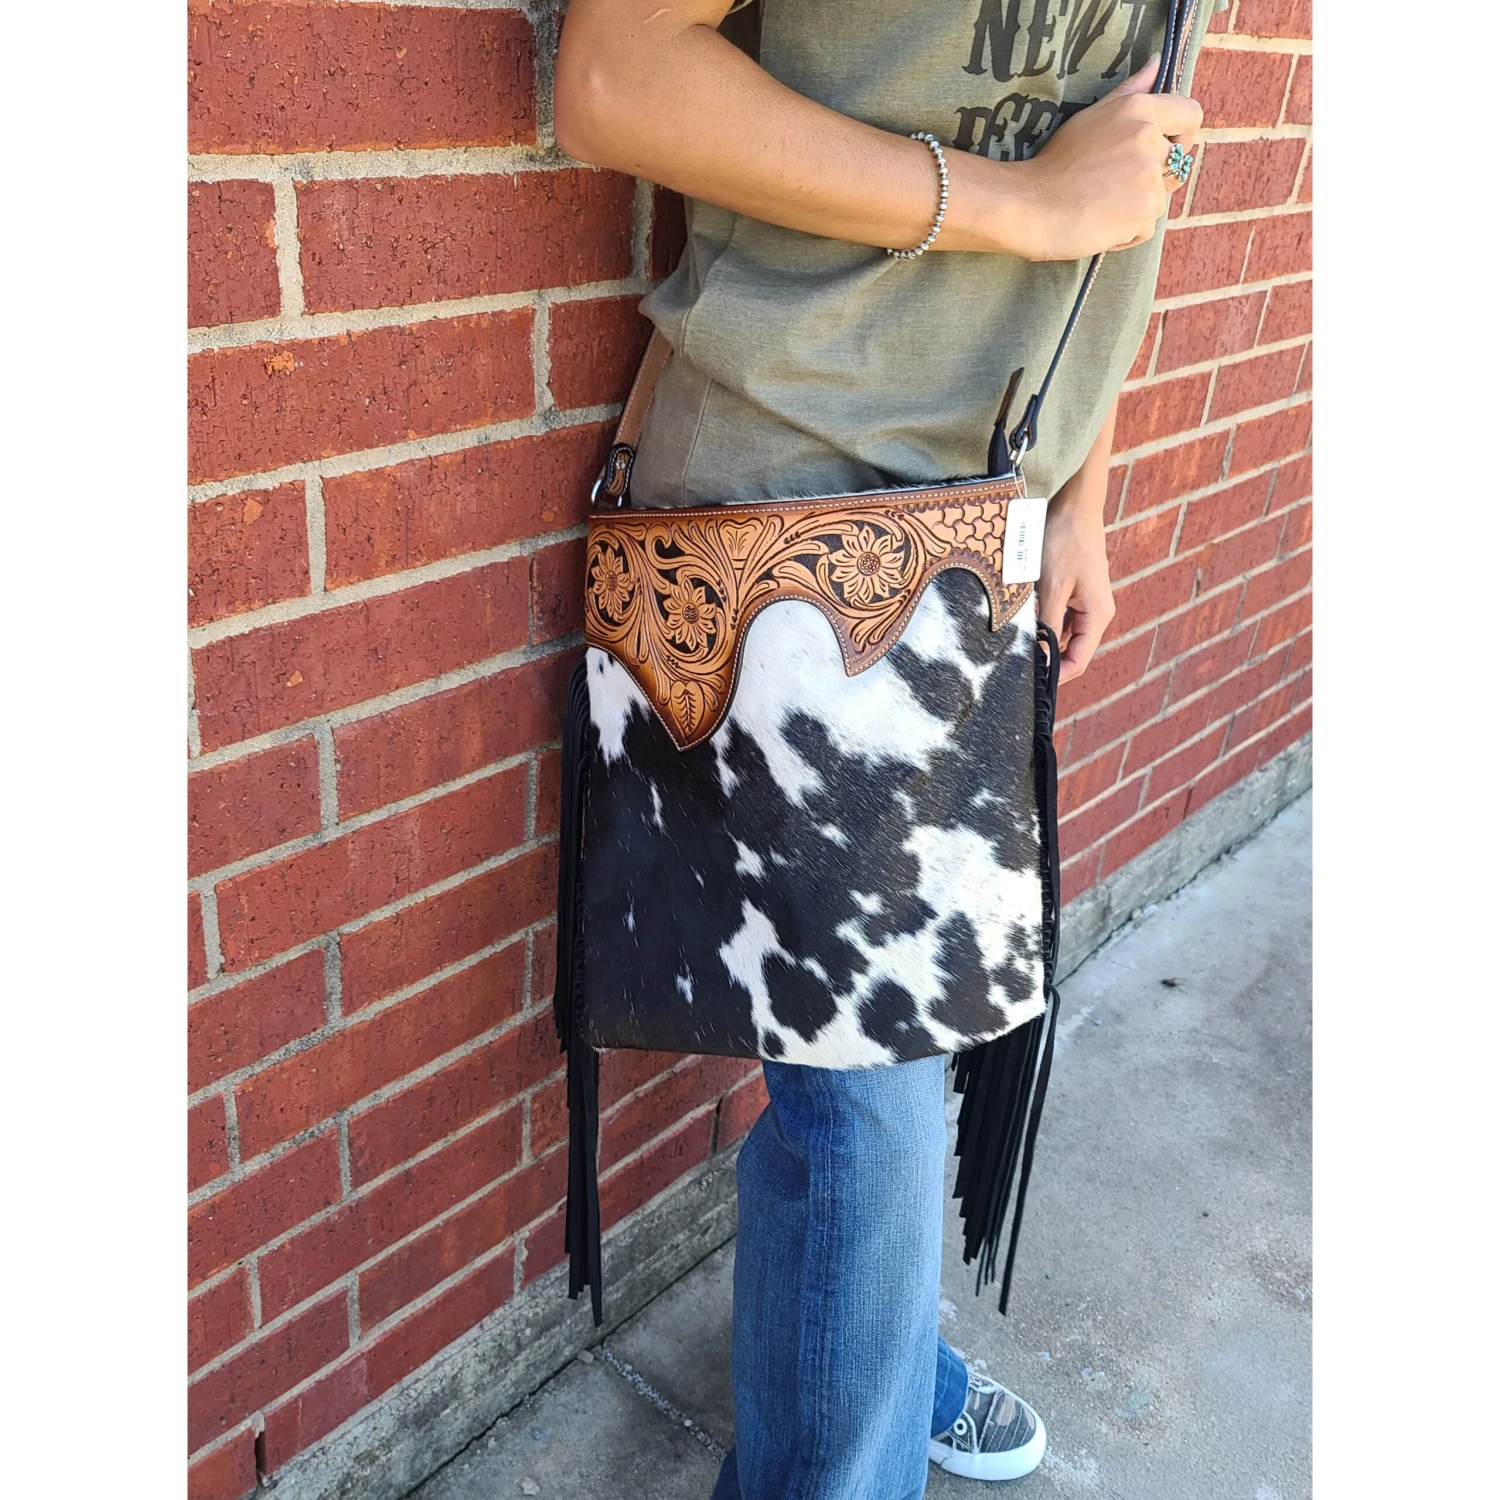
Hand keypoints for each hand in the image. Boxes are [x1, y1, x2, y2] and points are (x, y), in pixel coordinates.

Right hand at [997, 57, 1203, 261]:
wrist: (1030, 207)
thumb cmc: (1054, 163)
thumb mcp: (1091, 117)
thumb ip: (1129, 92)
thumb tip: (1157, 63)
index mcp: (1138, 110)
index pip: (1191, 114)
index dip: (1183, 134)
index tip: (1166, 148)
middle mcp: (1148, 139)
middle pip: (1175, 164)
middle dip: (1152, 178)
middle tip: (1114, 186)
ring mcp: (1148, 177)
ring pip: (1160, 199)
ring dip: (1136, 209)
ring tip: (1100, 206)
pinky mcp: (1143, 212)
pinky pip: (1146, 227)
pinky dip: (1126, 233)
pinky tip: (1099, 224)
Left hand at [1037, 491, 1115, 683]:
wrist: (1073, 504)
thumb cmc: (1065, 541)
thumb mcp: (1052, 587)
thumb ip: (1048, 625)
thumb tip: (1042, 658)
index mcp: (1098, 615)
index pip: (1078, 661)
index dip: (1056, 675)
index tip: (1030, 683)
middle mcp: (1096, 612)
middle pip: (1071, 650)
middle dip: (1047, 658)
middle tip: (1016, 664)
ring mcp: (1086, 602)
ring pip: (1062, 634)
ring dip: (1042, 638)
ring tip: (1018, 641)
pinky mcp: (1075, 591)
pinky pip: (1059, 617)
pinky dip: (1042, 621)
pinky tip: (1025, 618)